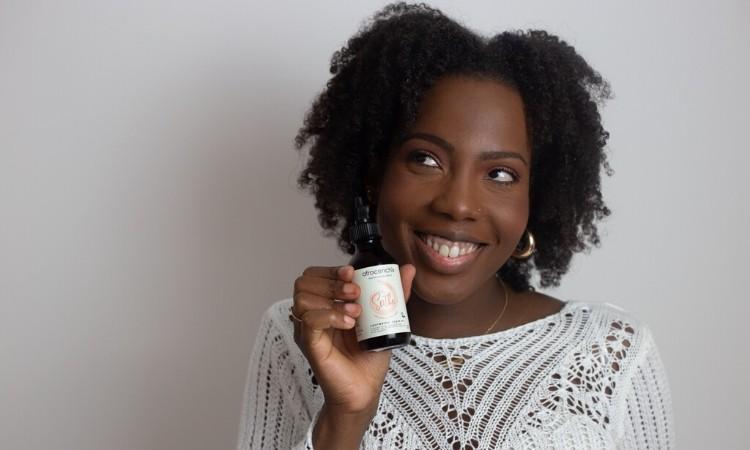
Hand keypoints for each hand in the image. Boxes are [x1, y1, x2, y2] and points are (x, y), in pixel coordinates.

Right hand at [291, 263, 415, 414]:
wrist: (366, 388)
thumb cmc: (369, 355)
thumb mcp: (385, 317)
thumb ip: (395, 293)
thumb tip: (408, 269)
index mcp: (324, 304)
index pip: (314, 275)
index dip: (331, 269)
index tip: (353, 272)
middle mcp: (311, 314)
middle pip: (304, 282)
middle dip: (332, 281)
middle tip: (356, 292)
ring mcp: (307, 330)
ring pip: (302, 298)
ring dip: (332, 298)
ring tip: (356, 311)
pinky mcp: (310, 344)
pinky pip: (309, 320)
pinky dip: (331, 315)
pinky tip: (349, 323)